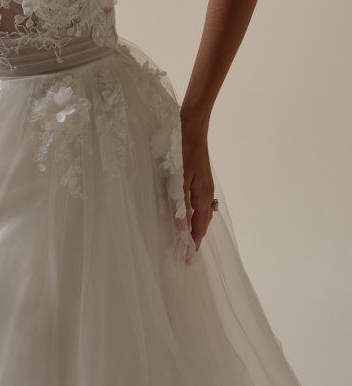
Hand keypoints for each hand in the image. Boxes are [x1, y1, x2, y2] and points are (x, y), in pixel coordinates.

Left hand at [180, 116, 215, 250]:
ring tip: (183, 239)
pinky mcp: (198, 178)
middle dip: (194, 238)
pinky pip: (196, 203)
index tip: (188, 260)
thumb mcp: (179, 177)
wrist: (192, 125)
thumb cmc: (183, 149)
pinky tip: (182, 214)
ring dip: (192, 226)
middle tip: (184, 253)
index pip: (199, 227)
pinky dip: (190, 214)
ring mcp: (203, 186)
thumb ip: (181, 203)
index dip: (193, 243)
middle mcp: (206, 193)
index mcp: (203, 196)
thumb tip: (182, 227)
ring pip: (199, 213)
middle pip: (202, 222)